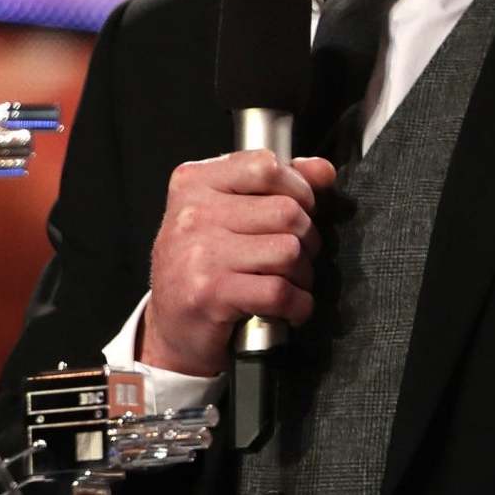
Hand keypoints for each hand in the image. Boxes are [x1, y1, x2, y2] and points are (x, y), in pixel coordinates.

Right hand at [141, 150, 337, 376]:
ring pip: (289, 251)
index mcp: (194, 183)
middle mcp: (192, 214)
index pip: (265, 166)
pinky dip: (297, 306)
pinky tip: (286, 308)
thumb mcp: (226, 214)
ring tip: (286, 283)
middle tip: (293, 257)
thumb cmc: (201, 267)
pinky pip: (280, 291)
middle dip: (306, 240)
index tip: (299, 209)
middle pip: (287, 212)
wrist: (171, 327)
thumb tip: (322, 171)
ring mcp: (199, 254)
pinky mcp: (209, 294)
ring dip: (301, 275)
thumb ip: (274, 185)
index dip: (298, 189)